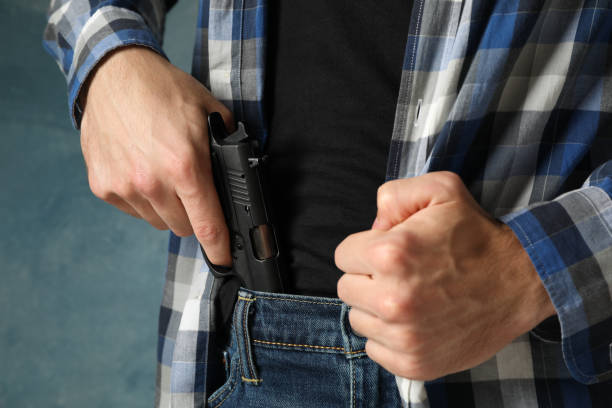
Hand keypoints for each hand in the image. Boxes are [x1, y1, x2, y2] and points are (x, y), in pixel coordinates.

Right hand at [80, 46, 233, 264]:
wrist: (114, 74)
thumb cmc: (163, 90)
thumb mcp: (209, 111)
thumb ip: (228, 145)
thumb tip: (239, 171)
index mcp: (185, 166)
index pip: (207, 224)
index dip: (219, 247)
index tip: (224, 259)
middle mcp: (152, 182)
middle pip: (183, 227)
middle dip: (194, 215)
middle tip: (192, 189)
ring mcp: (124, 186)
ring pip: (158, 221)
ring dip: (167, 208)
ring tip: (164, 174)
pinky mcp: (103, 186)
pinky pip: (133, 210)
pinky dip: (142, 199)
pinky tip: (142, 170)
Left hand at [335, 172, 555, 379]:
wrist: (521, 281)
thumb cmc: (476, 235)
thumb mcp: (440, 189)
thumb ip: (393, 194)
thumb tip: (371, 227)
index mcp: (390, 255)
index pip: (343, 255)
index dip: (365, 249)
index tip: (390, 251)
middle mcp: (393, 300)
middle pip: (347, 288)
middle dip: (368, 278)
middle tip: (401, 274)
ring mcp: (404, 336)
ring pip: (359, 319)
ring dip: (376, 308)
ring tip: (411, 297)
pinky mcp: (414, 363)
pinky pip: (375, 349)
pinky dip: (389, 337)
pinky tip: (415, 321)